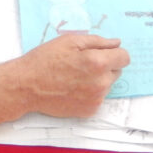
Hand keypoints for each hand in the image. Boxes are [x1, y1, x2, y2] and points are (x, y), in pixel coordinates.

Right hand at [13, 33, 129, 117]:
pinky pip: (98, 98)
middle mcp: (101, 83)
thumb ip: (97, 41)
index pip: (124, 57)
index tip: (102, 52)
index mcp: (98, 62)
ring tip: (74, 76)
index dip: (114, 53)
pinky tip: (72, 88)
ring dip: (97, 79)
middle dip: (104, 65)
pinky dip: (89, 92)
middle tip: (81, 63)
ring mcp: (96, 99)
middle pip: (116, 71)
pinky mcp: (90, 110)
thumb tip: (116, 43)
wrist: (27, 85)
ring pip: (107, 85)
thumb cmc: (45, 59)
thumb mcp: (69, 41)